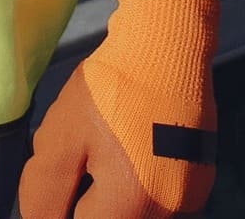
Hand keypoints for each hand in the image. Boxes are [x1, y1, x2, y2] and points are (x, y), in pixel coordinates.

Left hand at [19, 0, 220, 217]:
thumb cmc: (110, 87)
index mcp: (132, 204)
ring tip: (107, 144)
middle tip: (83, 154)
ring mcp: (189, 197)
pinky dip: (136, 181)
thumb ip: (44, 192)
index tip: (67, 166)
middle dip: (86, 199)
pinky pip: (155, 196)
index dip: (60, 206)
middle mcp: (168, 210)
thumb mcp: (61, 137)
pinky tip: (131, 144)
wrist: (167, 43)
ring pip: (132, 210)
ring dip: (111, 193)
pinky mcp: (199, 180)